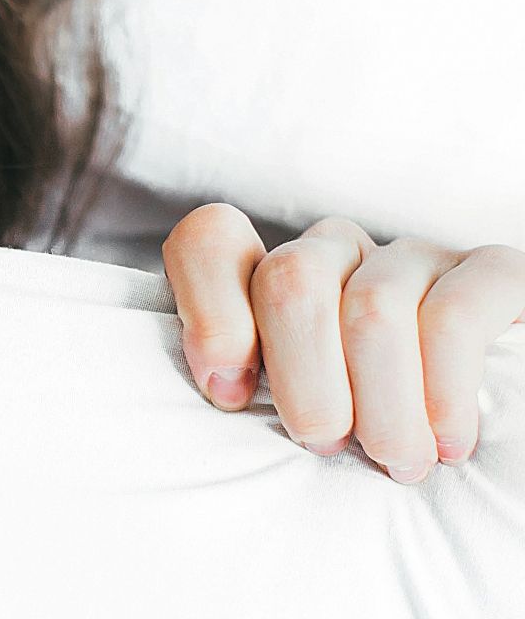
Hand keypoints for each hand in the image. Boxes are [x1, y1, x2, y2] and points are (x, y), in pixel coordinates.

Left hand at [163, 203, 524, 483]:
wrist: (491, 437)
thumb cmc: (363, 437)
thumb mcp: (289, 413)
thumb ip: (243, 387)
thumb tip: (224, 388)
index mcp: (272, 277)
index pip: (211, 241)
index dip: (209, 311)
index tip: (230, 394)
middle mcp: (338, 251)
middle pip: (291, 279)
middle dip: (303, 379)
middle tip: (326, 443)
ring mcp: (413, 257)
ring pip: (371, 307)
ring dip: (381, 404)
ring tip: (397, 460)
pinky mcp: (492, 273)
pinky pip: (453, 315)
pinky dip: (443, 389)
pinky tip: (447, 440)